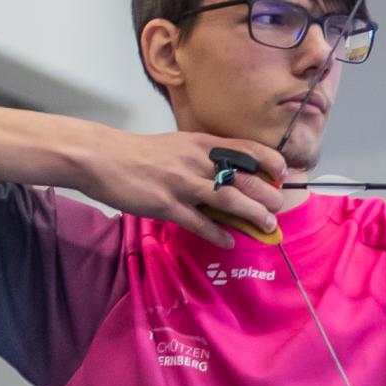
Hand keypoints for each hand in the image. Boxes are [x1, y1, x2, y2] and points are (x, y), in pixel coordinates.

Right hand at [82, 125, 285, 248]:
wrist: (103, 157)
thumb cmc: (140, 153)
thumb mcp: (178, 145)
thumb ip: (202, 156)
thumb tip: (227, 173)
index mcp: (201, 144)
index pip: (246, 149)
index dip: (269, 161)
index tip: (283, 173)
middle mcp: (197, 161)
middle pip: (244, 178)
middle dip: (267, 195)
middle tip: (277, 208)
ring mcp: (183, 184)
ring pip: (229, 200)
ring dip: (253, 215)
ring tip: (267, 226)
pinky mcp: (167, 205)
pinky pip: (200, 223)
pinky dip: (218, 234)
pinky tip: (229, 242)